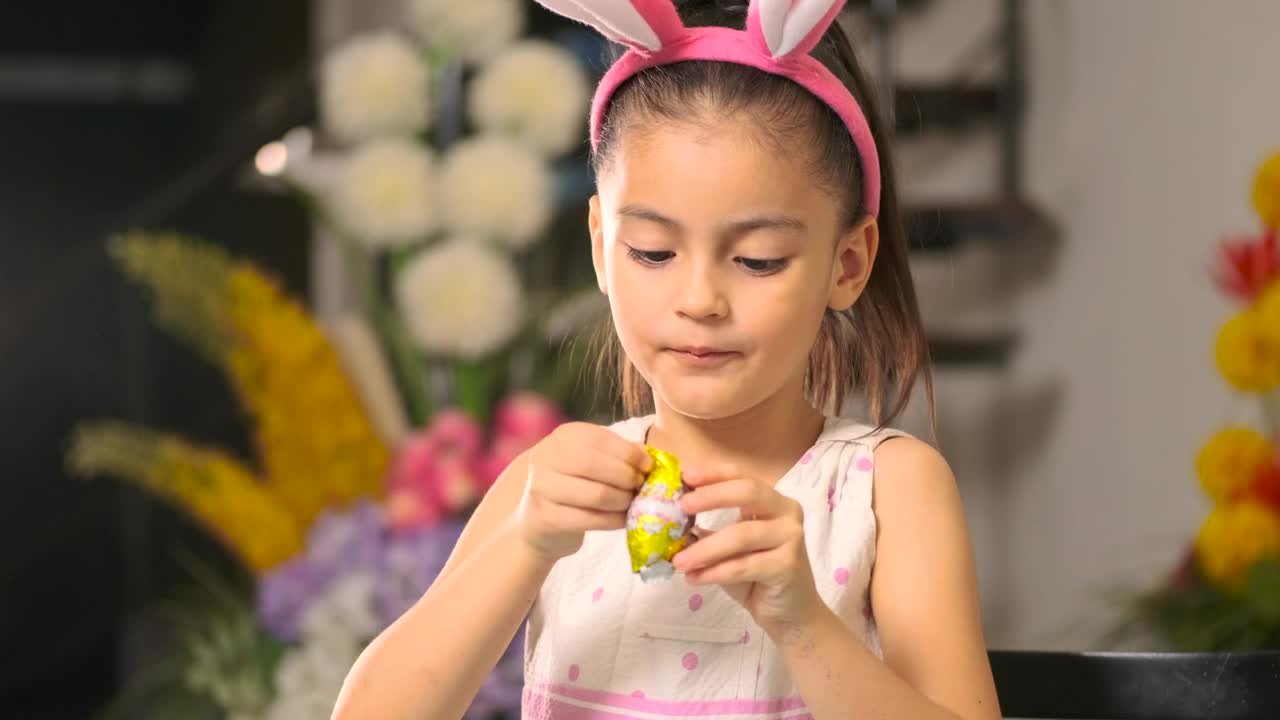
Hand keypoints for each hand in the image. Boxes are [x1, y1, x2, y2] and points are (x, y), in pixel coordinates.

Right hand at [514, 422, 651, 561]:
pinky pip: (590, 519)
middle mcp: (546, 457)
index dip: (629, 452)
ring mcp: (542, 488)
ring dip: (623, 500)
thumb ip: (618, 455)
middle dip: (626, 476)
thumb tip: (650, 458)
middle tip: (640, 486)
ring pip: (596, 494)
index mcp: (563, 437)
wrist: (537, 522)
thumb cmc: (573, 485)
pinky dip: (614, 520)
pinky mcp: (547, 518)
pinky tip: (624, 520)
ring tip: (632, 503)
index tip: (648, 466)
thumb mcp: (590, 461)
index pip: (600, 438)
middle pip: (594, 464)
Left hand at [673, 467, 823, 631]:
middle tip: (682, 506)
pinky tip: (694, 578)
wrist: (789, 612)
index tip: (685, 476)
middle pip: (748, 493)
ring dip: (705, 549)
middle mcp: (786, 512)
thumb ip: (709, 530)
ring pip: (741, 535)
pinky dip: (715, 572)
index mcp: (772, 501)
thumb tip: (671, 519)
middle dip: (712, 497)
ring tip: (678, 561)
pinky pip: (744, 565)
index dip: (714, 474)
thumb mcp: (729, 549)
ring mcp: (791, 537)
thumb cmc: (756, 576)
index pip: (742, 476)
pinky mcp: (788, 565)